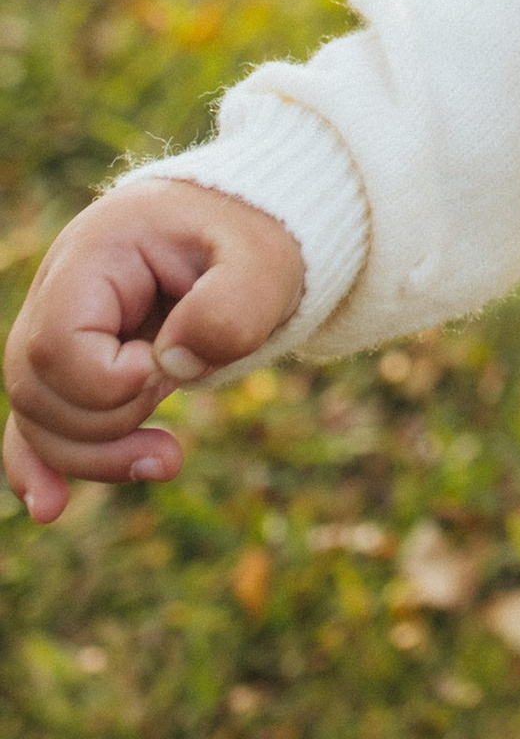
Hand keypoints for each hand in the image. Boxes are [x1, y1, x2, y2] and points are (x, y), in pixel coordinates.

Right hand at [3, 183, 303, 522]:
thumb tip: (171, 366)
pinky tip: (52, 507)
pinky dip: (41, 465)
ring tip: (167, 458)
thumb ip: (230, 305)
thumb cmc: (257, 240)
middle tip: (178, 413)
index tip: (167, 369)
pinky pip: (36, 421)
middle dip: (106, 426)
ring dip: (95, 456)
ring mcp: (59, 328)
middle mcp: (61, 289)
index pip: (58, 343)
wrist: (251, 231)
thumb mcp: (265, 261)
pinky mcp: (74, 366)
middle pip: (37, 388)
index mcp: (96, 252)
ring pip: (37, 416)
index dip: (109, 380)